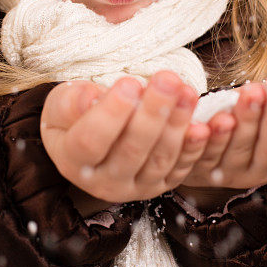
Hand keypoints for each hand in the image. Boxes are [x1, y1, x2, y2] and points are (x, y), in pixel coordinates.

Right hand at [39, 71, 210, 203]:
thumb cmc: (76, 114)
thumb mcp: (63, 102)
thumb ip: (71, 102)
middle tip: (167, 80)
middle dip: (152, 113)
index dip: (111, 114)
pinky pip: (181, 168)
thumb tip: (90, 100)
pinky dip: (195, 147)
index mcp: (72, 160)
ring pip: (159, 159)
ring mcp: (136, 187)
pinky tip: (204, 125)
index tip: (129, 83)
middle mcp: (103, 182)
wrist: (94, 135)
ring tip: (186, 92)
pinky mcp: (162, 184)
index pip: (91, 141)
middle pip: (131, 151)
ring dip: (177, 124)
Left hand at [177, 65, 266, 190]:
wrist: (205, 150)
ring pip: (242, 148)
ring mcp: (233, 171)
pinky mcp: (205, 169)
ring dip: (248, 120)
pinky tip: (218, 116)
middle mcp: (264, 168)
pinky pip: (209, 154)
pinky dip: (215, 136)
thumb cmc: (245, 123)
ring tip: (251, 92)